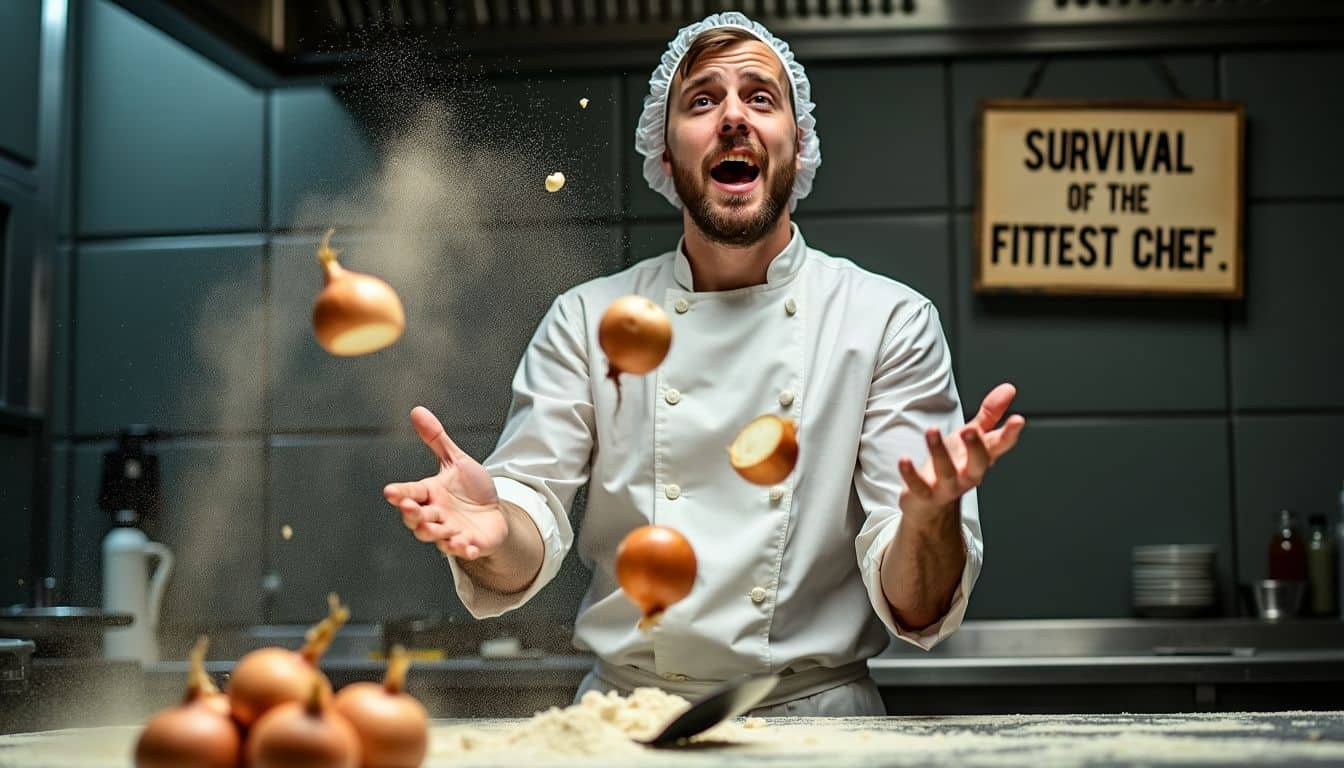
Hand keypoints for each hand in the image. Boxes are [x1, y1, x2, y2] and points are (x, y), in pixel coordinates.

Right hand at [383, 406, 507, 559]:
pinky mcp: (468, 544)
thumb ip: (437, 440)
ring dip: (434, 532)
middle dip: (413, 514)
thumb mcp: (456, 461)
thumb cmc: (470, 488)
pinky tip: (467, 546)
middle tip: (409, 507)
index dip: (400, 493)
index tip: (389, 492)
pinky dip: (463, 549)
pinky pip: (462, 549)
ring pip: (435, 536)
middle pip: (417, 518)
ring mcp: (450, 531)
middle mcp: (435, 515)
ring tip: (434, 527)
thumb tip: (417, 410)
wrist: (494, 513)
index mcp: (429, 494)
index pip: (410, 493)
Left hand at [897, 383, 1025, 524]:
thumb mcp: (972, 436)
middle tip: (970, 430)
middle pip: (978, 464)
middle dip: (975, 447)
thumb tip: (1008, 389)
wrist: (931, 502)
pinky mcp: (924, 494)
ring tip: (932, 430)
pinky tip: (904, 460)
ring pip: (946, 472)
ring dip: (939, 451)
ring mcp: (947, 486)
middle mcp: (968, 474)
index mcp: (981, 457)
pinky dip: (911, 474)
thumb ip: (990, 414)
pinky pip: (918, 486)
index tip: (1018, 420)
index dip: (1010, 434)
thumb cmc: (954, 464)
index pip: (1000, 446)